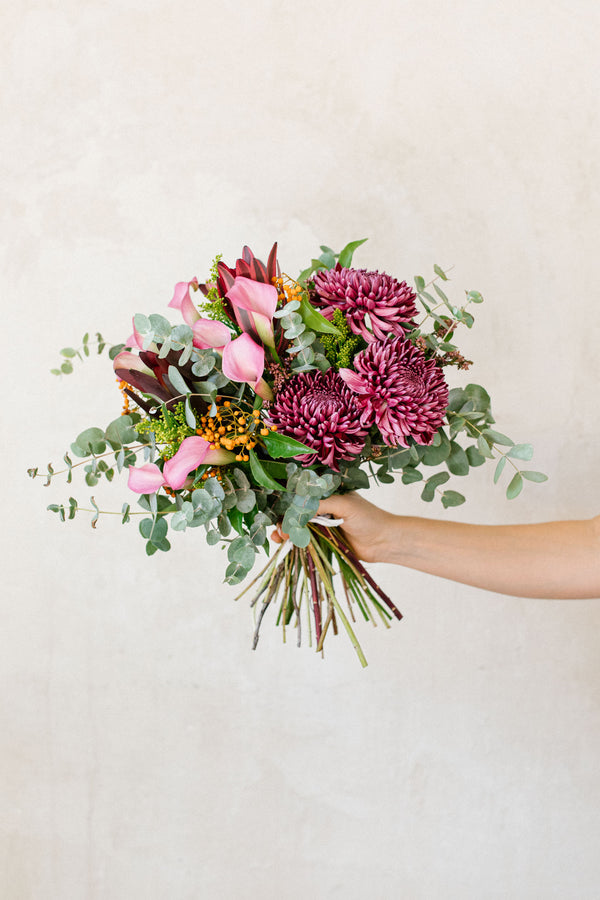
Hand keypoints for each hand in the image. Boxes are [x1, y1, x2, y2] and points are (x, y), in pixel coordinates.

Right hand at [272, 493, 393, 563]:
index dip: (289, 505)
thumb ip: (320, 505)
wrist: (384, 542)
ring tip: (279, 538)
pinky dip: (294, 542)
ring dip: (286, 532)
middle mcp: (323, 509)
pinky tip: (285, 544)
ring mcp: (323, 526)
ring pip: (298, 527)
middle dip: (285, 521)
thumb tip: (295, 509)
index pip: (302, 497)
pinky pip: (306, 541)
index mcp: (328, 496)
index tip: (279, 514)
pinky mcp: (325, 541)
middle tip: (280, 531)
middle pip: (297, 513)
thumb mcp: (343, 505)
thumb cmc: (368, 518)